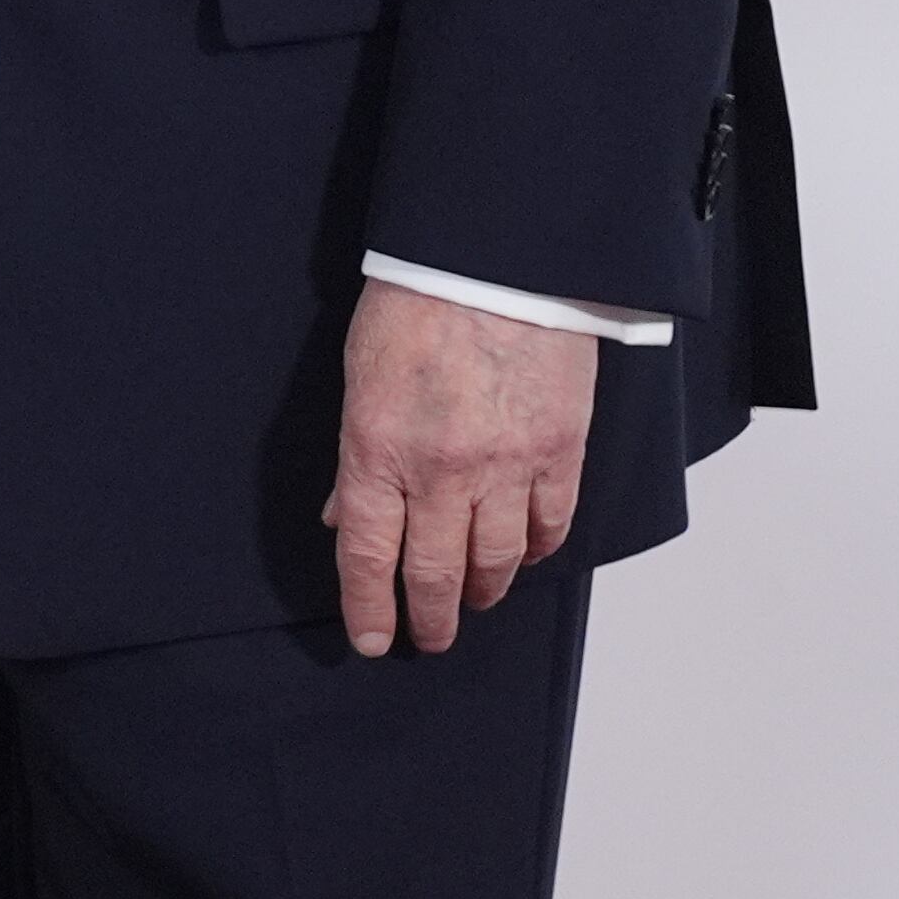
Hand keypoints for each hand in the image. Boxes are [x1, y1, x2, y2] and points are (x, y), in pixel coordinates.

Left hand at [322, 282, 596, 657]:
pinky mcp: (558, 451)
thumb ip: (354, 454)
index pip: (367, 555)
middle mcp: (440, 471)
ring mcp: (505, 466)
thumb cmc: (418, 303)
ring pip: (497, 562)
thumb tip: (340, 512)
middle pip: (434, 574)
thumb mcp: (359, 375)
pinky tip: (526, 555)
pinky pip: (551, 525)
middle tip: (428, 637)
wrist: (497, 259)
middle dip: (428, 618)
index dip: (368, 608)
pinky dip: (538, 550)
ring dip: (483, 592)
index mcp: (377, 449)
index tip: (370, 639)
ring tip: (474, 600)